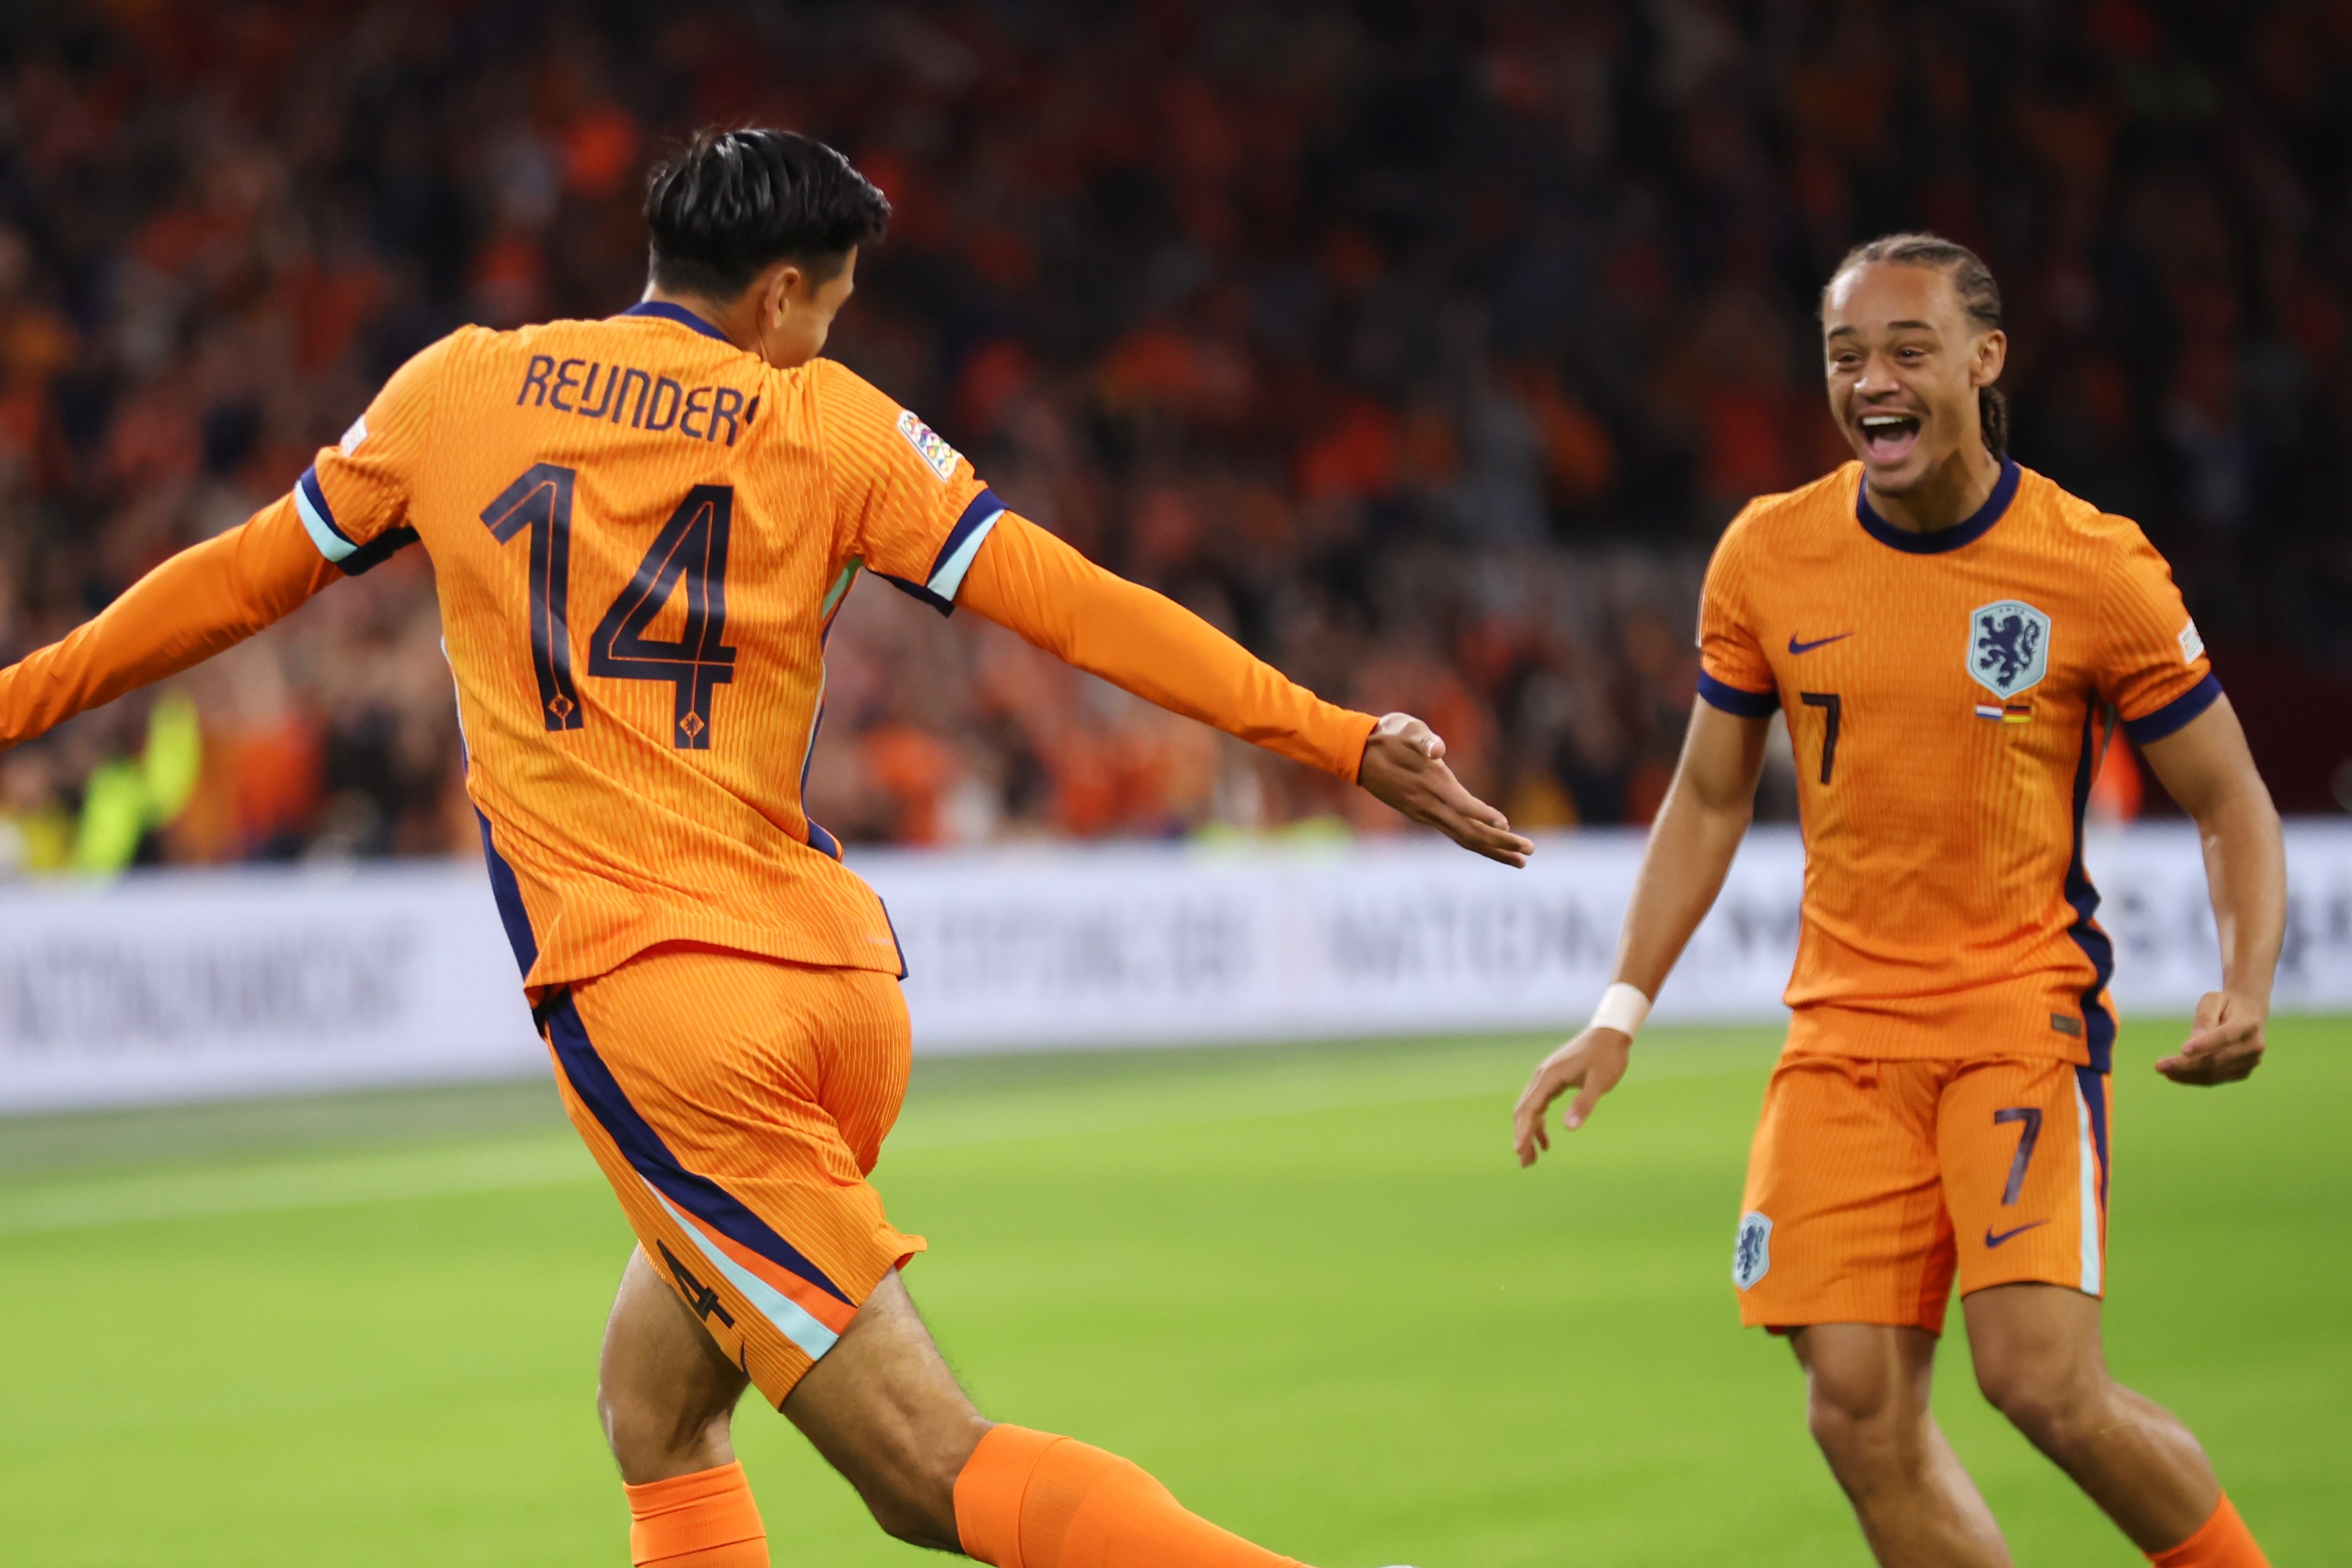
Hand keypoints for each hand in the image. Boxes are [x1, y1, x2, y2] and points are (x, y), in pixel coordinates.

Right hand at [1356, 712, 1534, 867]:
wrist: (1359, 752)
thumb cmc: (1389, 736)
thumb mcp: (1405, 728)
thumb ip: (1423, 739)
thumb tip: (1437, 748)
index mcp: (1430, 783)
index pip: (1461, 805)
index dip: (1483, 815)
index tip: (1507, 826)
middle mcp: (1429, 805)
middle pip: (1468, 832)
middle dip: (1500, 844)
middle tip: (1529, 852)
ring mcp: (1426, 813)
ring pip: (1464, 838)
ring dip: (1494, 850)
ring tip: (1520, 861)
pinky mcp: (1425, 815)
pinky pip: (1457, 834)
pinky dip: (1479, 843)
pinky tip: (1495, 849)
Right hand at [1512, 1027, 1632, 1165]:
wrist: (1610, 1034)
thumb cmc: (1607, 1057)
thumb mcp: (1600, 1082)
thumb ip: (1584, 1103)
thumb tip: (1569, 1127)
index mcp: (1550, 1076)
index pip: (1530, 1108)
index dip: (1524, 1130)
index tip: (1519, 1150)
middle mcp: (1542, 1076)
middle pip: (1524, 1111)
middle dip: (1523, 1137)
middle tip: (1525, 1163)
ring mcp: (1546, 1077)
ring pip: (1530, 1109)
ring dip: (1528, 1133)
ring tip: (1531, 1158)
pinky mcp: (1553, 1080)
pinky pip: (1539, 1105)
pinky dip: (1539, 1124)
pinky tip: (1546, 1142)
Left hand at [2154, 990, 2266, 1084]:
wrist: (2249, 1014)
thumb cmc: (2226, 1005)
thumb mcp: (2213, 1000)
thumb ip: (2204, 1018)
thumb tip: (2193, 1041)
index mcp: (2248, 1024)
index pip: (2225, 1037)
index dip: (2205, 1045)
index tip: (2182, 1050)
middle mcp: (2253, 1046)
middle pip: (2216, 1060)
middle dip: (2186, 1066)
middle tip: (2159, 1066)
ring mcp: (2250, 1062)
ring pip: (2214, 1074)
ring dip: (2186, 1075)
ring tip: (2164, 1071)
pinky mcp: (2242, 1073)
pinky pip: (2215, 1079)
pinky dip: (2194, 1079)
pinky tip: (2175, 1075)